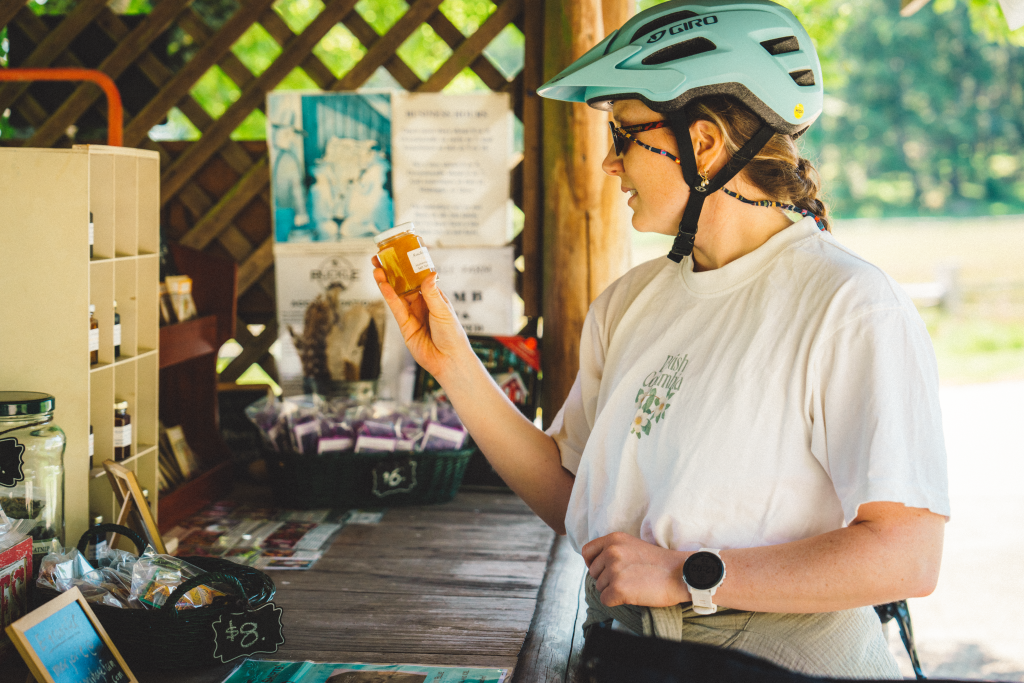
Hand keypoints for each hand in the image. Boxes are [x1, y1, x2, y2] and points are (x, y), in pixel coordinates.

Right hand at [371, 256, 470, 380]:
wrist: (448, 360)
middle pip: (405, 284)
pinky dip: (388, 296)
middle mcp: (422, 304)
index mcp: (435, 297)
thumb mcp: (443, 311)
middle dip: (393, 272)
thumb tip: (430, 273)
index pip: (420, 277)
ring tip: (377, 268)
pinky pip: (395, 308)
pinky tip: (382, 285)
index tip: (401, 253)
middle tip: (382, 258)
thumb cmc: (453, 335)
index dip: (410, 266)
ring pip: (397, 294)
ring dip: (387, 282)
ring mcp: (413, 314)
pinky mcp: (405, 326)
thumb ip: (432, 293)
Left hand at [581, 532, 690, 607]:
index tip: (604, 570)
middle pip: (593, 573)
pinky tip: (632, 595)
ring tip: (634, 585)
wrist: (680, 574)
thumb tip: (596, 566)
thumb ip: (614, 551)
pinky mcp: (618, 589)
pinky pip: (605, 600)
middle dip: (606, 579)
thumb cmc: (659, 563)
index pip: (587, 552)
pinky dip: (616, 601)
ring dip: (614, 590)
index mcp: (614, 539)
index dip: (593, 563)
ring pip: (600, 587)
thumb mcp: (633, 546)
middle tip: (628, 579)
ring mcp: (614, 570)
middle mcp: (611, 552)